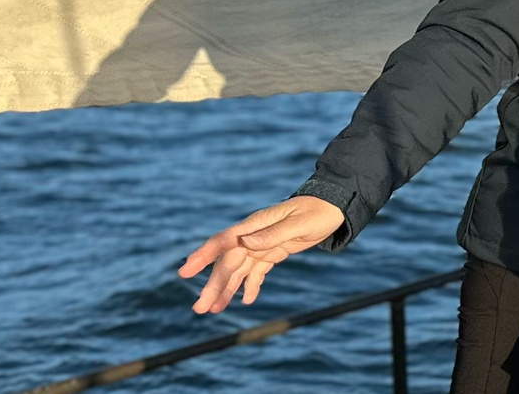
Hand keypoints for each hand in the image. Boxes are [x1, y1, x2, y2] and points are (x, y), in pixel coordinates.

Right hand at [177, 195, 345, 312]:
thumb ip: (273, 234)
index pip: (223, 241)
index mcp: (256, 225)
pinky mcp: (272, 251)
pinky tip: (246, 300)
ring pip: (238, 270)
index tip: (185, 272)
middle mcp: (253, 235)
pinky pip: (257, 271)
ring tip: (214, 310)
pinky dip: (250, 285)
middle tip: (199, 308)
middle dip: (212, 285)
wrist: (333, 207)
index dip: (202, 255)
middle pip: (227, 262)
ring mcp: (262, 244)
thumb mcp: (300, 223)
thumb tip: (245, 242)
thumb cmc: (318, 211)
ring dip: (226, 290)